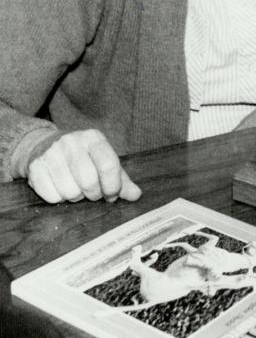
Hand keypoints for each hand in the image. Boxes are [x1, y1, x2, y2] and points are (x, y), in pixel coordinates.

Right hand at [25, 129, 141, 204]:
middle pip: (89, 181)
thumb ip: (121, 179)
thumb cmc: (81, 157)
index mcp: (94, 138)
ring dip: (75, 197)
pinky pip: (52, 196)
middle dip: (93, 194)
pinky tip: (60, 188)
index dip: (113, 186)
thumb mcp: (103, 161)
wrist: (44, 145)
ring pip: (70, 191)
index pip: (109, 165)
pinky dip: (59, 199)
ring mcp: (52, 153)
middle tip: (92, 193)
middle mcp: (73, 142)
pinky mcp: (36, 167)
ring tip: (76, 188)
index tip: (111, 195)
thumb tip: (137, 195)